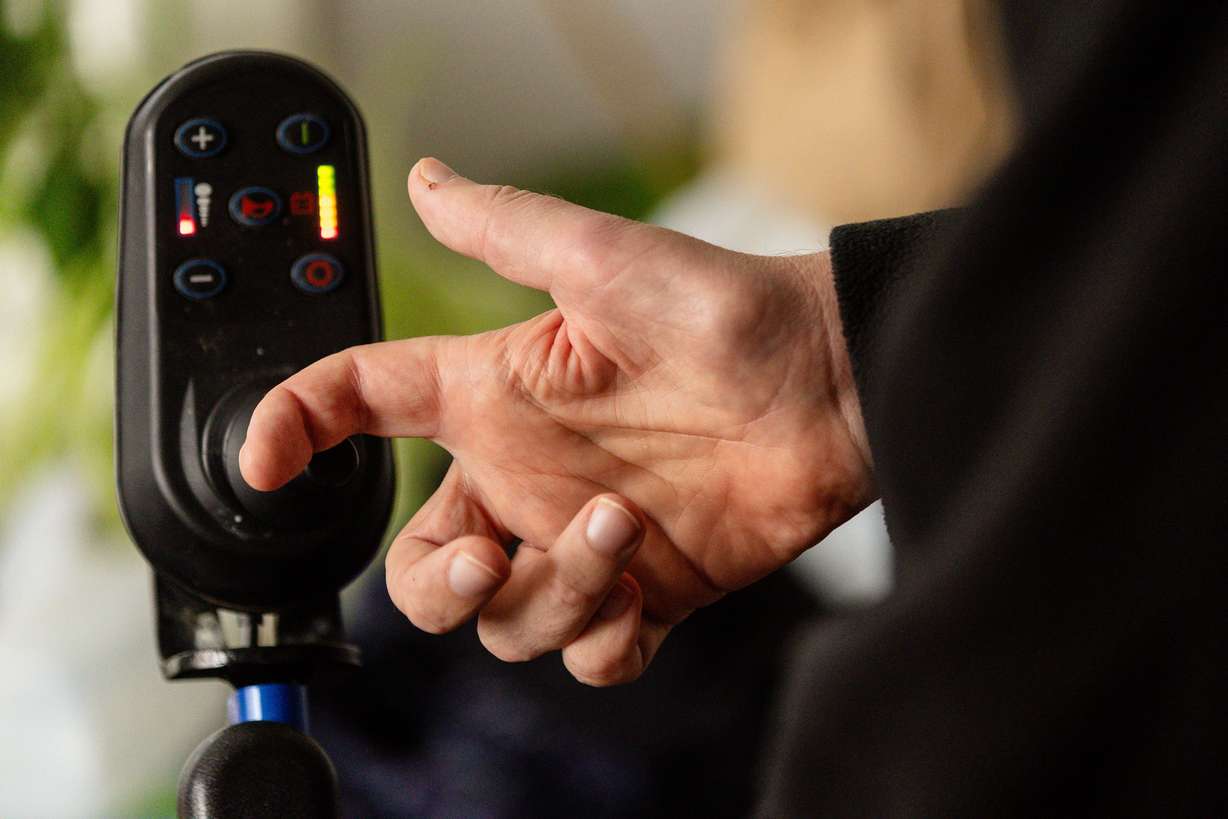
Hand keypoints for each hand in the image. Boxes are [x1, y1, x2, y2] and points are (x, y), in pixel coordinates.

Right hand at [240, 158, 874, 684]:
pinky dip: (602, 644)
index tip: (265, 462)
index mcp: (496, 399)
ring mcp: (582, 541)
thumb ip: (506, 226)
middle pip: (422, 568)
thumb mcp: (601, 260)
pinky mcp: (648, 592)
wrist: (828, 383)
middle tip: (485, 558)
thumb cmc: (721, 310)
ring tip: (622, 529)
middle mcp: (527, 478)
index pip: (364, 408)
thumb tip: (424, 178)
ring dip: (552, 591)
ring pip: (508, 619)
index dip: (296, 429)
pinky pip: (590, 655)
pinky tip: (641, 598)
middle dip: (432, 587)